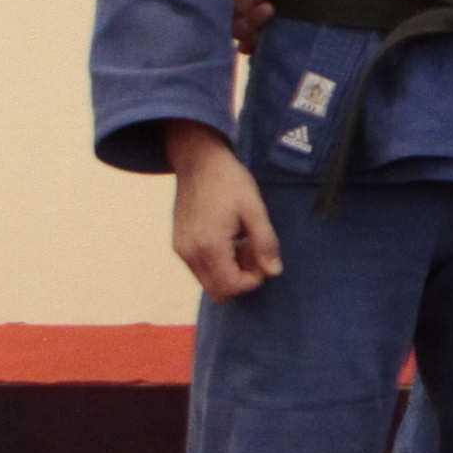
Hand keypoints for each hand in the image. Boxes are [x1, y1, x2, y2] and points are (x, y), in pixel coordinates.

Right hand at [166, 126, 280, 300]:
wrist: (198, 161)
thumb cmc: (229, 181)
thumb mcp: (255, 209)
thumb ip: (265, 242)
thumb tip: (273, 272)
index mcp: (209, 246)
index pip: (232, 286)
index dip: (254, 279)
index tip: (262, 256)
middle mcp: (190, 253)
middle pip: (218, 291)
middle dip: (241, 278)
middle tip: (253, 250)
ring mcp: (181, 250)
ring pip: (209, 282)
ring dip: (230, 271)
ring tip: (242, 242)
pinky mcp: (179, 244)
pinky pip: (200, 269)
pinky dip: (218, 263)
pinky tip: (229, 239)